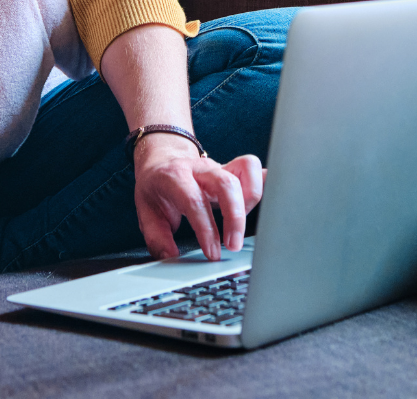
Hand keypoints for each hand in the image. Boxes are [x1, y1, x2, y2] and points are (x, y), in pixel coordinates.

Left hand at [132, 134, 265, 260]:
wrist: (162, 158)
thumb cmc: (156, 186)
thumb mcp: (145, 210)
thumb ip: (157, 237)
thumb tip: (171, 257)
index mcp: (175, 177)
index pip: (195, 201)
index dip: (206, 230)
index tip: (213, 254)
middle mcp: (201, 168)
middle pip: (227, 184)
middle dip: (235, 218)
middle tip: (233, 246)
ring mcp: (220, 165)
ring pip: (247, 170)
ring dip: (251, 200)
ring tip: (241, 225)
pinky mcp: (233, 168)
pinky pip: (255, 168)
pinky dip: (265, 183)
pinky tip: (271, 200)